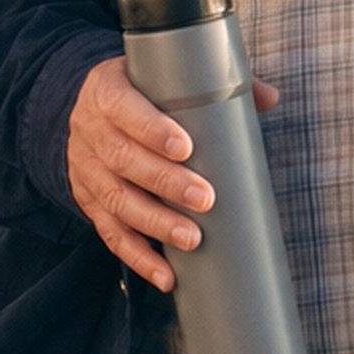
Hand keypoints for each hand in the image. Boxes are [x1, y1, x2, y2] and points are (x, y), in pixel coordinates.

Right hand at [66, 54, 278, 291]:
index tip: (186, 148)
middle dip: (164, 182)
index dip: (152, 130)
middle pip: (122, 159)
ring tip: (191, 238)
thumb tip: (268, 99)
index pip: (125, 109)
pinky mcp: (88, 201)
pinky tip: (165, 275)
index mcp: (108, 91)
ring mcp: (86, 169)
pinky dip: (138, 257)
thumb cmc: (142, 93)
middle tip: (205, 198)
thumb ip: (214, 85)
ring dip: (155, 223)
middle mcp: (91, 131)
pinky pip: (110, 232)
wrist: (90, 108)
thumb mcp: (163, 79)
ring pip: (116, 200)